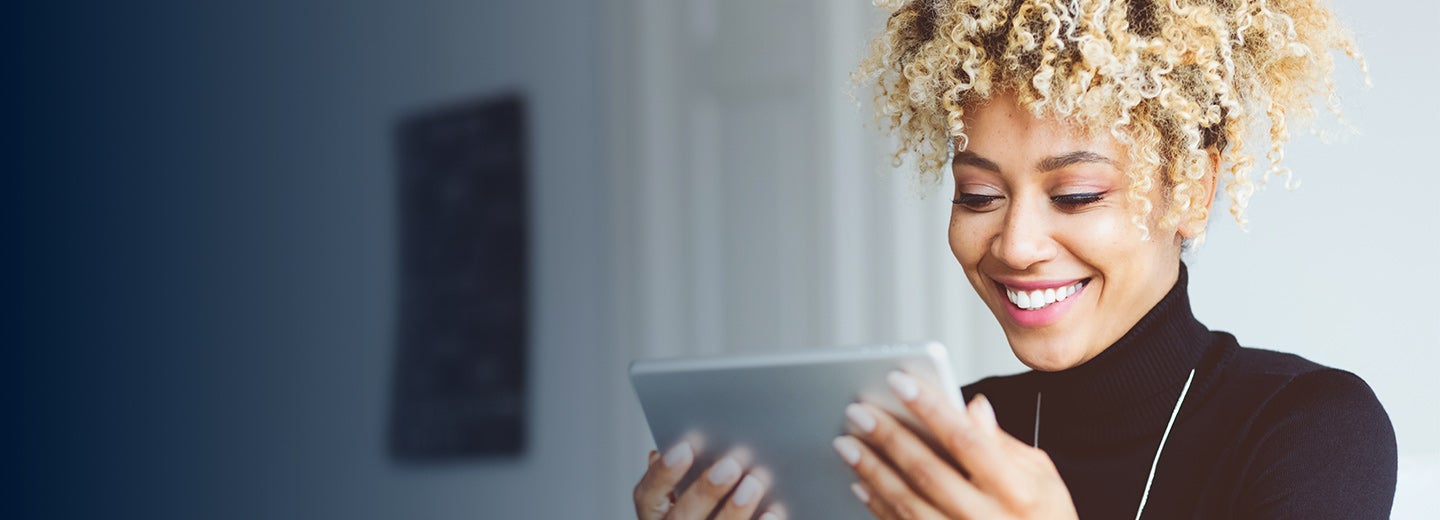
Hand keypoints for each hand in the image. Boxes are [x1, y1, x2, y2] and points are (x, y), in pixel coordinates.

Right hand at [632, 441, 782, 519]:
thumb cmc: (706, 508)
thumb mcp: (688, 493)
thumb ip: (684, 475)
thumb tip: (687, 443)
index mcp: (656, 516)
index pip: (648, 496)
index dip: (662, 473)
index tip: (684, 448)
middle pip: (681, 518)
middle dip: (705, 491)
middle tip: (730, 465)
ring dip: (732, 511)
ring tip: (753, 483)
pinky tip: (772, 513)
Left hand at [833, 371, 1077, 518]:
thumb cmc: (1044, 519)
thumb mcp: (1043, 479)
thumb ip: (1004, 444)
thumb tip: (973, 407)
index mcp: (1018, 492)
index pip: (968, 440)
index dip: (932, 409)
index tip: (900, 382)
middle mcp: (987, 518)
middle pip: (929, 471)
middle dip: (889, 437)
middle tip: (859, 411)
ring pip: (908, 502)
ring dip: (872, 470)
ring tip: (846, 442)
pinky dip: (877, 504)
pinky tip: (860, 482)